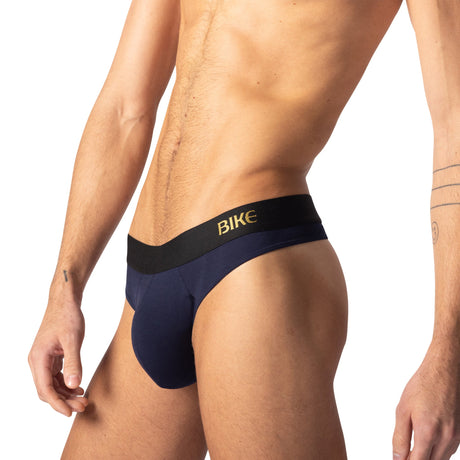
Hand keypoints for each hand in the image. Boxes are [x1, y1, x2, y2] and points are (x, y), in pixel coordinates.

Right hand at [28, 293, 87, 415]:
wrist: (65, 301)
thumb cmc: (68, 316)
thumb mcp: (73, 339)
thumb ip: (74, 362)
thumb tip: (73, 385)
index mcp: (38, 358)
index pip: (45, 389)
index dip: (57, 403)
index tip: (70, 413)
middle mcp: (37, 361)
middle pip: (47, 390)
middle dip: (63, 401)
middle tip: (83, 406)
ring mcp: (43, 359)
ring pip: (51, 384)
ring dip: (65, 394)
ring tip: (82, 399)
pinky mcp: (50, 356)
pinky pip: (55, 376)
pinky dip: (65, 383)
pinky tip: (77, 386)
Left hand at [392, 340, 459, 458]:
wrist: (445, 372)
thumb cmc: (423, 386)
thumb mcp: (402, 410)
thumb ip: (399, 437)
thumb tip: (397, 458)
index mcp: (428, 432)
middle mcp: (445, 438)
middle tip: (404, 454)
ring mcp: (455, 437)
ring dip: (427, 457)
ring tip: (413, 449)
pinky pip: (448, 452)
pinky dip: (436, 452)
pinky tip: (427, 444)